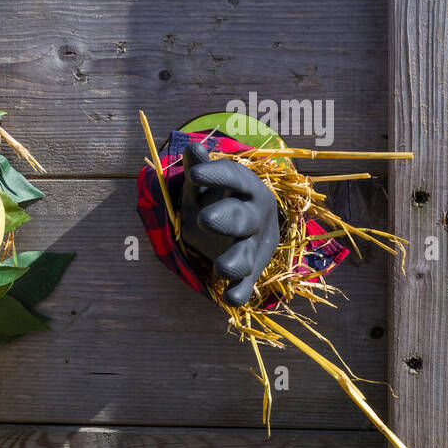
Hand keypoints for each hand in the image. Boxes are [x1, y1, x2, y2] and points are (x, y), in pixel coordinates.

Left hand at [179, 142, 279, 306]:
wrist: (243, 223)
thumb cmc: (218, 198)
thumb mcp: (206, 184)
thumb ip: (200, 170)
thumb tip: (193, 147)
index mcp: (245, 188)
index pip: (233, 178)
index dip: (215, 174)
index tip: (194, 173)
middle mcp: (254, 216)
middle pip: (242, 218)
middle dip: (226, 219)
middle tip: (205, 219)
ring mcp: (252, 244)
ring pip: (247, 254)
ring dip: (235, 262)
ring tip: (221, 269)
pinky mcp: (249, 269)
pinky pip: (246, 282)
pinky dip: (240, 292)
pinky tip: (231, 300)